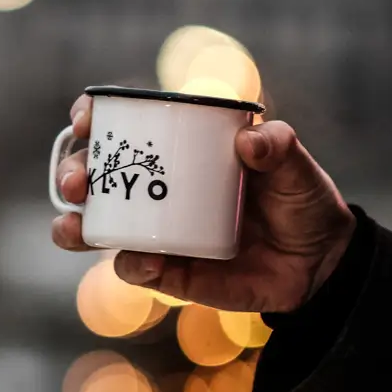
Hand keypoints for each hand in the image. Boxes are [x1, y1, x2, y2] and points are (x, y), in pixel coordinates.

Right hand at [51, 94, 355, 313]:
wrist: (320, 263)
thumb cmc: (300, 199)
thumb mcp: (295, 166)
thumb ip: (278, 147)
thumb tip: (249, 143)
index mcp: (178, 148)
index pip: (123, 125)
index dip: (93, 118)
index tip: (83, 119)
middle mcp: (156, 187)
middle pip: (95, 174)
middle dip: (71, 173)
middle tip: (76, 182)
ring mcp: (158, 231)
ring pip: (98, 225)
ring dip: (75, 226)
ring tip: (74, 226)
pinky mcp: (169, 272)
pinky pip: (136, 269)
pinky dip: (132, 264)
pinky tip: (144, 260)